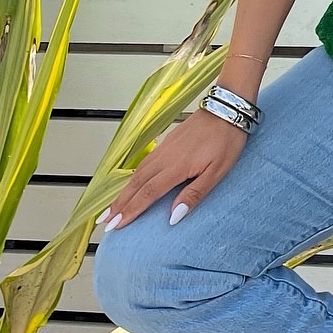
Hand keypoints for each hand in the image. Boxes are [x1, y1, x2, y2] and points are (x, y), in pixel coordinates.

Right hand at [100, 107, 245, 231]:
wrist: (227, 108)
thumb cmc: (226, 141)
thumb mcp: (217, 171)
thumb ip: (194, 194)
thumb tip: (174, 217)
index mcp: (176, 167)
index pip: (148, 194)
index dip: (131, 211)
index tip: (117, 225)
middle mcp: (165, 157)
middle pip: (137, 184)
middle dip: (120, 204)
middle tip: (105, 221)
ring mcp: (165, 148)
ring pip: (138, 172)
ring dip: (124, 191)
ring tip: (112, 207)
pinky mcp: (168, 141)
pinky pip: (144, 162)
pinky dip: (133, 176)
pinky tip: (131, 182)